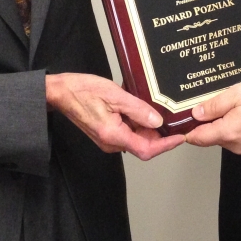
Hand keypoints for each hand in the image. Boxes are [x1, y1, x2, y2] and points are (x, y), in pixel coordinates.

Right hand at [46, 73, 184, 160]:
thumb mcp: (115, 95)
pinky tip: (138, 107)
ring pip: (136, 137)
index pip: (146, 149)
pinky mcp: (106, 133)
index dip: (166, 146)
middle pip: (143, 144)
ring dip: (147, 126)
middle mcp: (110, 142)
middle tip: (170, 116)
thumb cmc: (83, 91)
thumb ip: (138, 109)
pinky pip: (127, 132)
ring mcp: (107, 139)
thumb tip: (158, 122)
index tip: (179, 137)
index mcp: (113, 135)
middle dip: (158, 133)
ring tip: (154, 107)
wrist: (61, 92)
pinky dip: (137, 122)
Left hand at [184, 77, 240, 155]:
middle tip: (214, 102)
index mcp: (227, 134)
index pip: (198, 138)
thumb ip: (214, 105)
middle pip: (213, 137)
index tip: (180, 124)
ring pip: (228, 137)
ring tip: (236, 104)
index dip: (187, 131)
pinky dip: (240, 126)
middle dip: (210, 122)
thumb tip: (195, 114)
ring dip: (227, 123)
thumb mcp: (237, 94)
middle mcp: (237, 146)